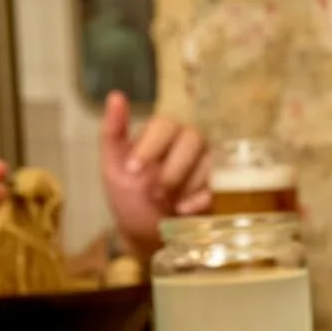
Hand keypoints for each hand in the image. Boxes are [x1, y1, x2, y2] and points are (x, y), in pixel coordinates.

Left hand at [99, 92, 209, 260]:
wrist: (145, 235)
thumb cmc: (129, 198)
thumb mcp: (112, 168)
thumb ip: (112, 132)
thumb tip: (115, 95)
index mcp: (161, 135)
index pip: (165, 123)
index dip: (150, 146)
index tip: (133, 171)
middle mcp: (187, 143)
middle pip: (193, 137)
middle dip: (173, 169)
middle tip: (156, 192)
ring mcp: (206, 163)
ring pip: (209, 160)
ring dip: (186, 184)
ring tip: (168, 204)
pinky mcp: (219, 186)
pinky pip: (220, 184)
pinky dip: (201, 199)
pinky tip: (183, 210)